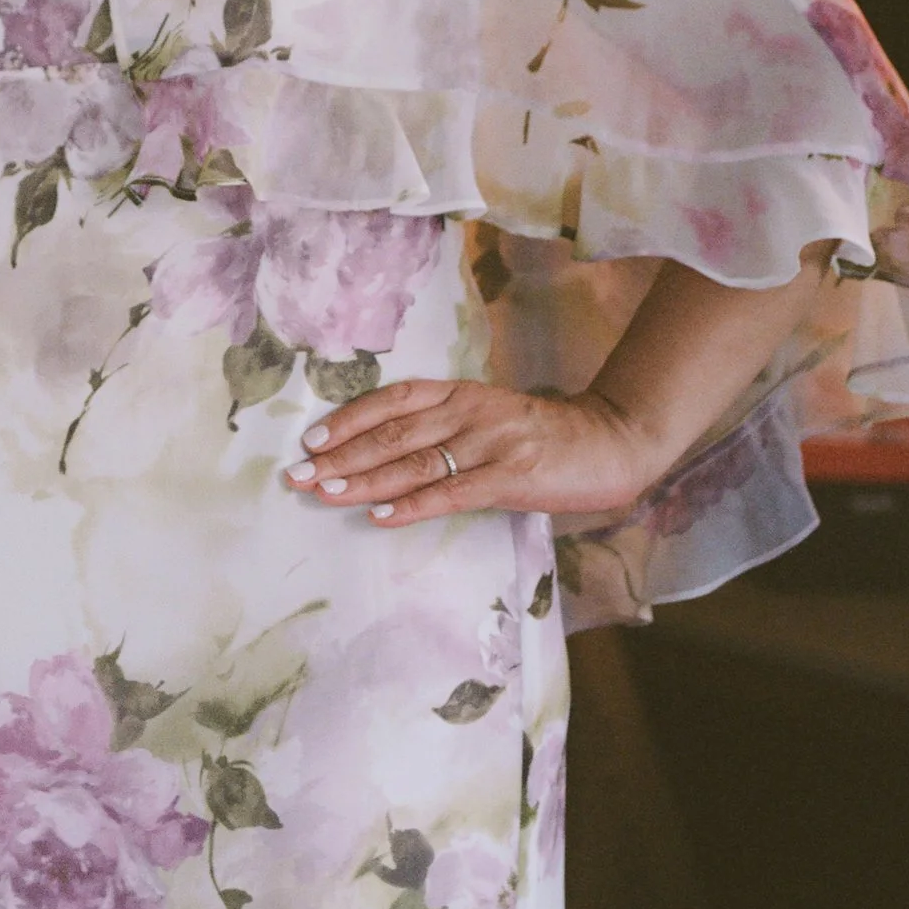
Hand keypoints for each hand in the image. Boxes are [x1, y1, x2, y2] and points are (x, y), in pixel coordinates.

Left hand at [285, 378, 665, 527]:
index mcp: (460, 393)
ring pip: (412, 463)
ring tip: (323, 493)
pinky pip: (450, 492)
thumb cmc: (545, 435)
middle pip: (391, 434)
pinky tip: (379, 515)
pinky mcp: (511, 477)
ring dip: (362, 480)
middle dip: (340, 455)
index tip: (312, 438)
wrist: (610, 440)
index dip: (349, 418)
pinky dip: (410, 504)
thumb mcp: (489, 417)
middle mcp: (467, 412)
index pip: (392, 400)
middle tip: (298, 474)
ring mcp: (489, 443)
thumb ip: (446, 427)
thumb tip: (387, 451)